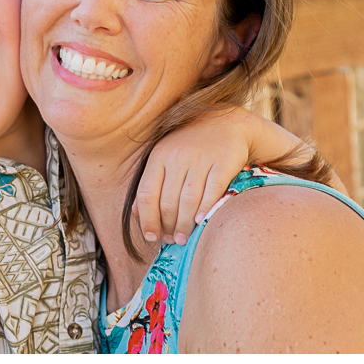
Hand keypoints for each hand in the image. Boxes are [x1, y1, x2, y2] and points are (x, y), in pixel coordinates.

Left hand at [134, 107, 251, 245]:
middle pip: (167, 201)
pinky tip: (202, 223)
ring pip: (188, 201)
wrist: (226, 122)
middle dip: (168, 227)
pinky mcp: (223, 162)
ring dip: (184, 225)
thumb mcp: (165, 156)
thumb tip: (136, 214)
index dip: (147, 220)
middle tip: (172, 240)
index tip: (151, 237)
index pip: (147, 194)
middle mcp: (178, 156)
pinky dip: (205, 210)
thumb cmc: (191, 145)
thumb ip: (150, 183)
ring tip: (184, 238)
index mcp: (159, 155)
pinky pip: (212, 192)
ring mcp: (201, 158)